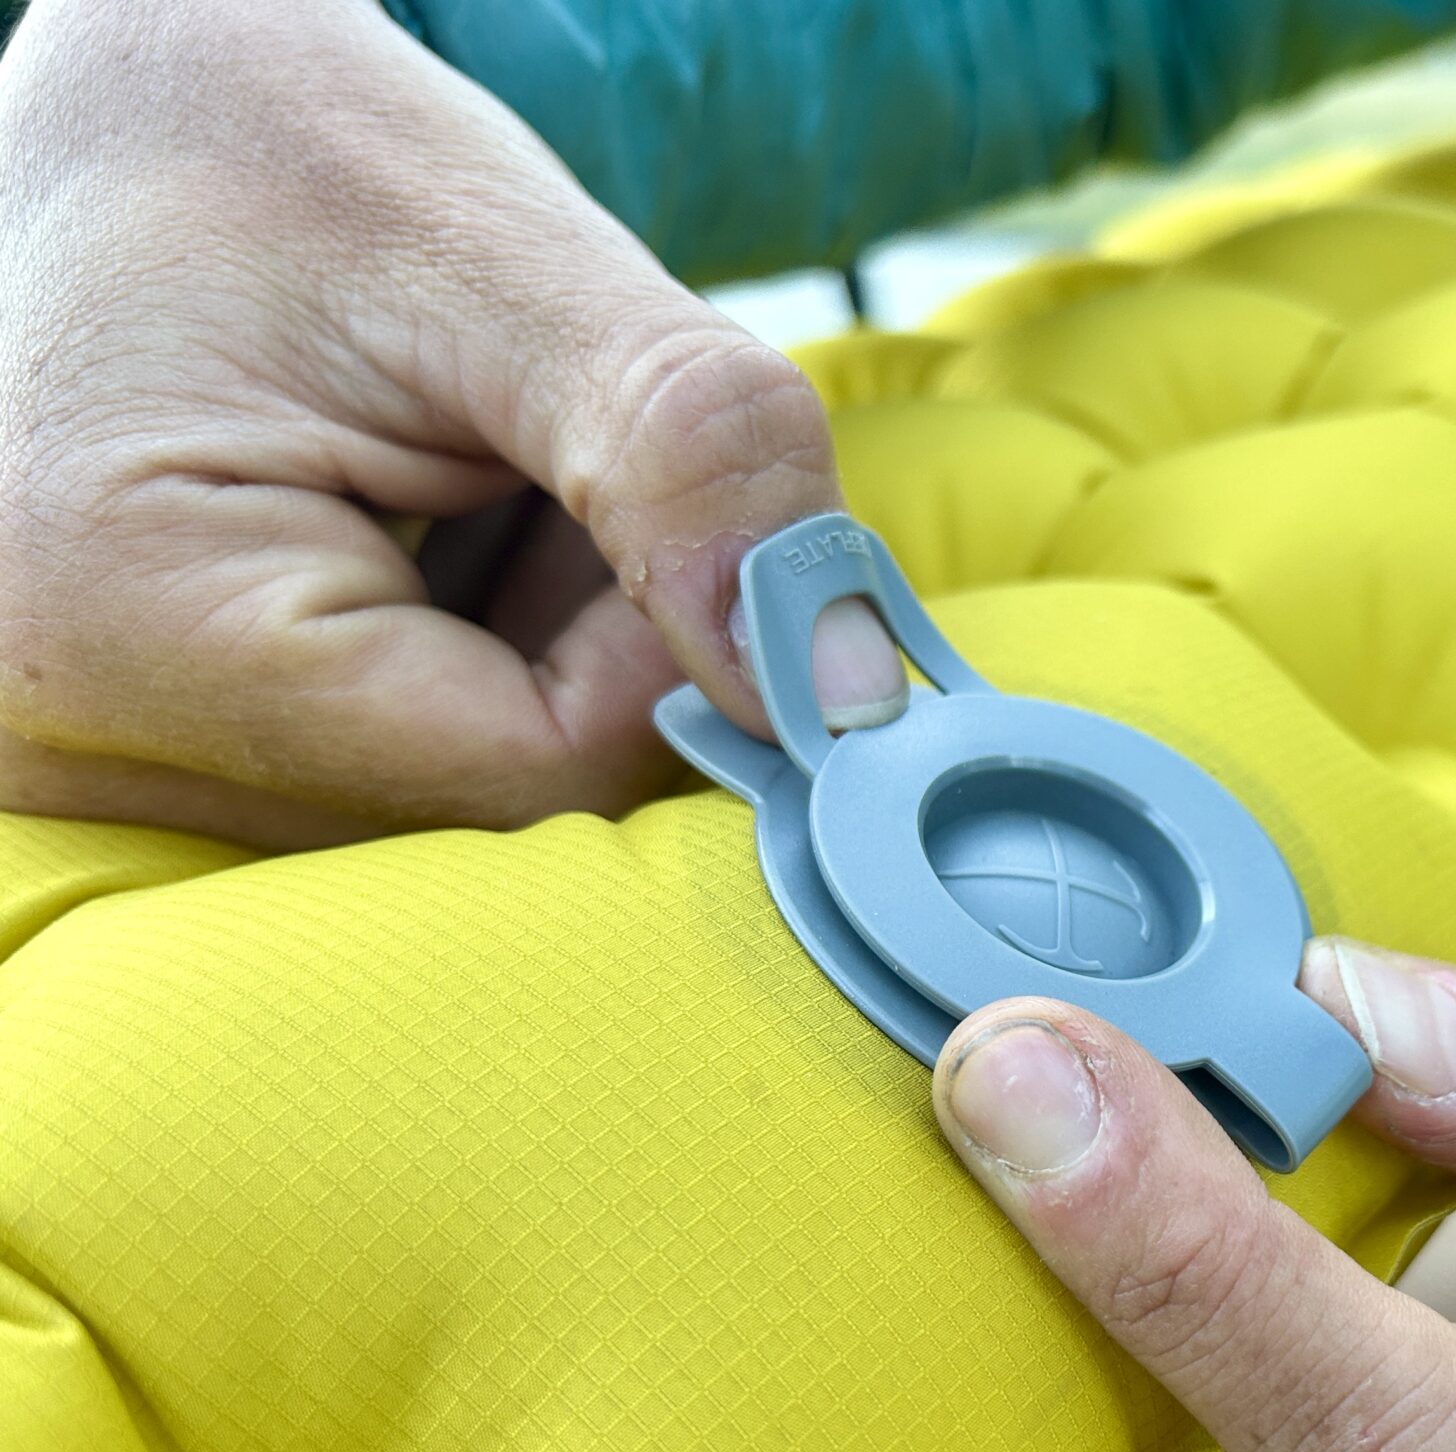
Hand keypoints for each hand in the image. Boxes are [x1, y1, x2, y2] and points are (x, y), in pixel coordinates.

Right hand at [0, 0, 903, 847]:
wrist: (132, 115)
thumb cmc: (278, 146)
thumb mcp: (506, 260)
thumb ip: (689, 460)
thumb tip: (842, 687)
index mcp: (132, 625)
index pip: (537, 765)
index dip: (668, 642)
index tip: (643, 484)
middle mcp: (85, 746)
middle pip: (499, 803)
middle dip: (593, 638)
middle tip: (529, 457)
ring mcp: (116, 764)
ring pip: (470, 793)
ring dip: (540, 642)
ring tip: (452, 475)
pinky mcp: (163, 749)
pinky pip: (413, 764)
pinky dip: (481, 649)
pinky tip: (423, 525)